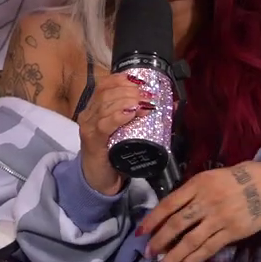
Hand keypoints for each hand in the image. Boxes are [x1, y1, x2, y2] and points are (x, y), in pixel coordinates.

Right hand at [78, 71, 154, 195]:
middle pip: (107, 92)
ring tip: (144, 104)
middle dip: (130, 91)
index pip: (105, 85)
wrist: (98, 181)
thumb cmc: (113, 155)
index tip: (141, 81)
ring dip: (128, 101)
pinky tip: (130, 113)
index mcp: (95, 108)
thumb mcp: (127, 133)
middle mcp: (88, 114)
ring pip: (105, 105)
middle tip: (149, 96)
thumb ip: (143, 119)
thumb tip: (172, 105)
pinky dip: (118, 116)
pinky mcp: (92, 141)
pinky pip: (103, 125)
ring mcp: (88, 127)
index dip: (122, 79)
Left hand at [137, 162, 260, 261]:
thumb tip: (168, 214)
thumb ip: (190, 194)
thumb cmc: (235, 180)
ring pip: (191, 240)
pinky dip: (195, 258)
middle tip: (147, 254)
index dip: (152, 220)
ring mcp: (220, 218)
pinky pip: (210, 247)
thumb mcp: (209, 178)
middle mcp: (206, 201)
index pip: (169, 204)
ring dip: (173, 256)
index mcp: (197, 185)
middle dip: (159, 241)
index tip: (140, 233)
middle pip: (177, 224)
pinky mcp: (233, 231)